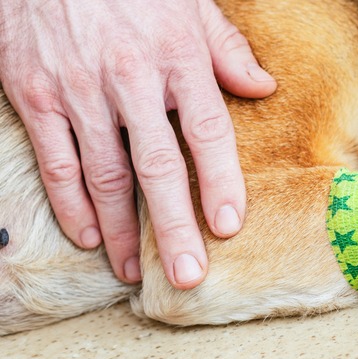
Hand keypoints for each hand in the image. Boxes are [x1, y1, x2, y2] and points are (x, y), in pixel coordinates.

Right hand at [0, 0, 275, 288]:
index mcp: (178, 57)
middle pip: (157, 168)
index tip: (228, 225)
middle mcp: (131, 79)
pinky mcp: (36, 95)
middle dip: (173, 228)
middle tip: (187, 275)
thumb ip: (228, 50)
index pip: (207, 131)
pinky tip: (89, 237)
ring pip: (106, 175)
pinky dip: (71, 205)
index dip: (220, 182)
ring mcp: (80, 90)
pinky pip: (57, 161)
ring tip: (137, 271)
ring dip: (122, 230)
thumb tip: (262, 89)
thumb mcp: (190, 5)